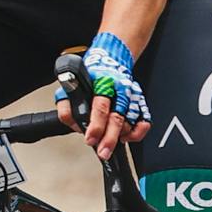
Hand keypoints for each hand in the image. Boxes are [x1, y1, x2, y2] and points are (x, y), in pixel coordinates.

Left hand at [55, 33, 151, 162]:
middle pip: (117, 118)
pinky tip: (128, 137)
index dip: (96, 125)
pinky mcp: (140, 101)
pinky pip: (145, 120)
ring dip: (120, 136)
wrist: (110, 59)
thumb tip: (72, 122)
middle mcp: (119, 90)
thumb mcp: (71, 84)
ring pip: (130, 121)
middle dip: (109, 138)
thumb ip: (67, 103)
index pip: (100, 107)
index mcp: (101, 83)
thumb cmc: (90, 75)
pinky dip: (138, 131)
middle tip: (103, 152)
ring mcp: (131, 96)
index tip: (90, 139)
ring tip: (109, 146)